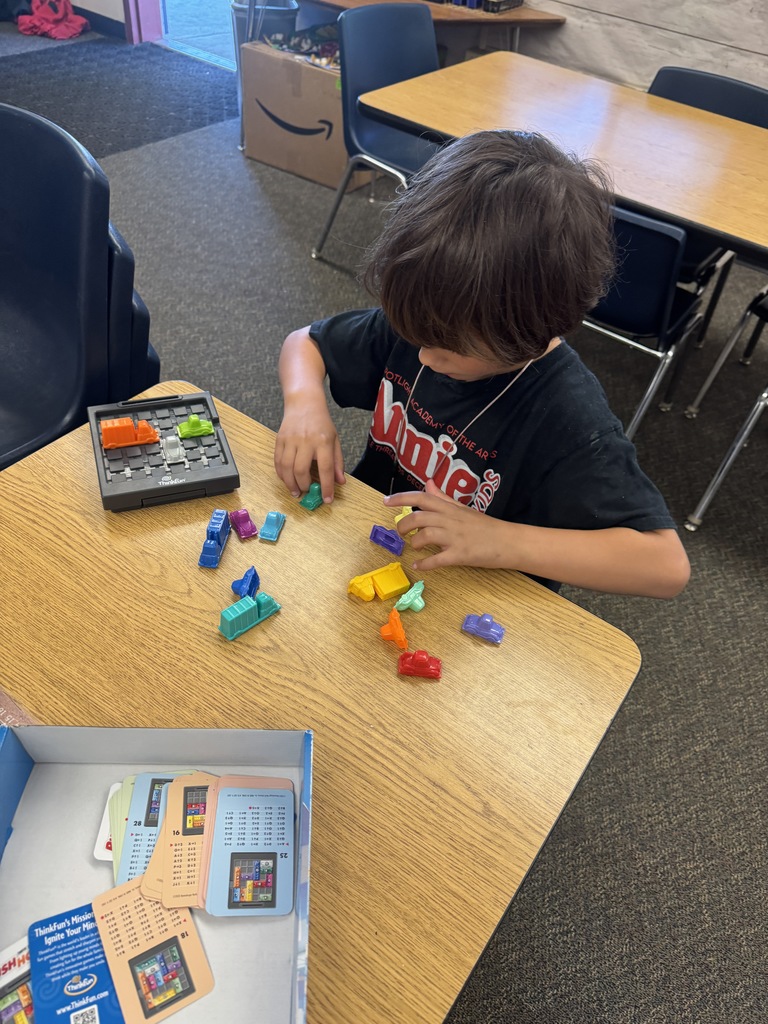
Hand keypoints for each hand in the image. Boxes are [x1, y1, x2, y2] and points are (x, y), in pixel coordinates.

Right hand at [274, 398, 344, 502]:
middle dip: (304, 486)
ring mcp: (290, 440)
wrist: (304, 403)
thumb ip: (337, 462)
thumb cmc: (321, 423)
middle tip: (306, 492)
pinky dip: (281, 474)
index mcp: (323, 441)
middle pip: (301, 470)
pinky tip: (286, 479)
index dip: (326, 487)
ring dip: (290, 483)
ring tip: (295, 491)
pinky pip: (278, 461)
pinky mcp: (279, 439)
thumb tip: (339, 482)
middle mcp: (306, 441)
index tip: (327, 499)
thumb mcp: (335, 440)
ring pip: (287, 468)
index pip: (326, 469)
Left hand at [384, 479, 509, 570]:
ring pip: (425, 536)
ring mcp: (455, 538)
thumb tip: (428, 483)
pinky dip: (425, 564)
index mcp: (450, 508)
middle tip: (400, 532)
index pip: (422, 497)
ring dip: (414, 543)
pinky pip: (437, 560)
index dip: (401, 498)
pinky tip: (419, 566)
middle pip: (418, 517)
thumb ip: (443, 497)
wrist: (508, 541)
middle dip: (403, 525)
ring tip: (414, 547)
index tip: (385, 502)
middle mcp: (450, 520)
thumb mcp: (463, 508)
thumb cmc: (485, 526)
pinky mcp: (461, 555)